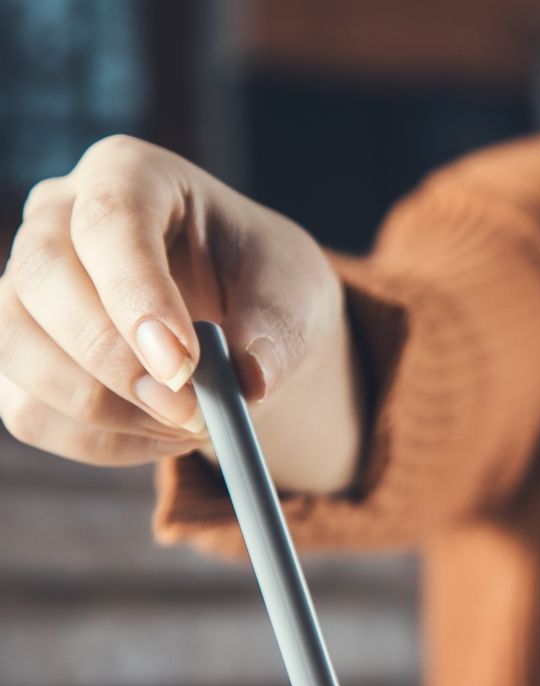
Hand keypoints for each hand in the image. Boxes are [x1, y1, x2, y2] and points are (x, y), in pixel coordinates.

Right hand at [0, 134, 346, 469]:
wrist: (245, 322)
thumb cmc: (267, 287)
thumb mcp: (296, 295)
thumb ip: (276, 332)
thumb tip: (250, 381)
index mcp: (131, 174)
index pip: (109, 220)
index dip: (137, 295)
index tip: (184, 365)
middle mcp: (57, 217)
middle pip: (42, 279)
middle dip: (115, 360)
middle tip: (193, 413)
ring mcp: (28, 287)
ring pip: (17, 348)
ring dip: (104, 410)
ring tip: (191, 426)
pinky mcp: (23, 356)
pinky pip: (31, 412)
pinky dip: (98, 442)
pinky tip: (163, 436)